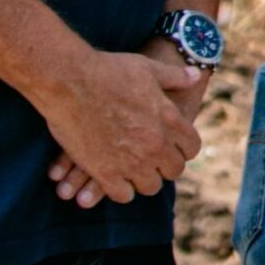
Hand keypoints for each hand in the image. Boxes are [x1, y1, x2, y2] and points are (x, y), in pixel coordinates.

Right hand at [36, 49, 201, 206]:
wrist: (69, 81)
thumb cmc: (108, 71)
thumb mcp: (147, 68)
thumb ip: (174, 77)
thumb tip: (195, 75)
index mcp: (169, 120)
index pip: (191, 147)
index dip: (184, 148)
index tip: (173, 147)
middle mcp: (155, 144)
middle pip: (173, 170)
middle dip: (164, 165)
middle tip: (151, 159)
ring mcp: (131, 161)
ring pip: (150, 186)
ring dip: (143, 179)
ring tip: (133, 170)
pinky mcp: (105, 172)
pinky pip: (122, 195)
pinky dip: (120, 189)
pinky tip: (114, 178)